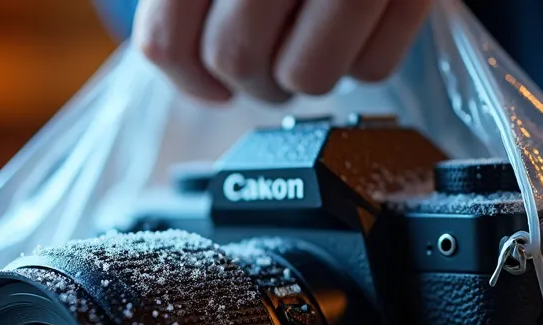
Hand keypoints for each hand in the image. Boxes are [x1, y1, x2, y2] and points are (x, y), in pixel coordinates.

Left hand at [131, 0, 432, 103]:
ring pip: (304, 77)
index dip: (185, 77)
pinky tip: (358, 23)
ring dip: (304, 74)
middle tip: (267, 60)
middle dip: (250, 78)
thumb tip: (193, 74)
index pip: (170, 40)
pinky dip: (362, 59)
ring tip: (313, 40)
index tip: (207, 84)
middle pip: (236, 60)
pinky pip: (372, 67)